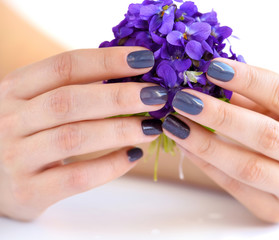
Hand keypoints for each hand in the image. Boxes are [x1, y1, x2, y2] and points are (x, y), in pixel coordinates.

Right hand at [0, 47, 165, 220]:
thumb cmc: (27, 134)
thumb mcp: (36, 103)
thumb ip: (73, 88)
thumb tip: (132, 74)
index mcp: (14, 89)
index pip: (65, 66)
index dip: (108, 60)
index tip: (145, 59)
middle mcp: (10, 120)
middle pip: (70, 100)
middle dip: (119, 96)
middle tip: (157, 95)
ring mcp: (16, 157)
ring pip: (74, 137)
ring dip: (120, 130)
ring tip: (152, 127)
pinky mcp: (29, 191)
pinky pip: (77, 177)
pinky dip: (111, 166)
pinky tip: (134, 155)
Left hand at [162, 58, 278, 222]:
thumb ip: (251, 95)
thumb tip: (205, 78)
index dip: (245, 79)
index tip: (210, 67)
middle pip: (264, 134)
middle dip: (219, 114)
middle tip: (183, 98)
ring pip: (247, 166)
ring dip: (205, 143)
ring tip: (176, 124)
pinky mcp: (277, 209)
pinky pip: (235, 186)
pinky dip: (206, 164)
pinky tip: (186, 145)